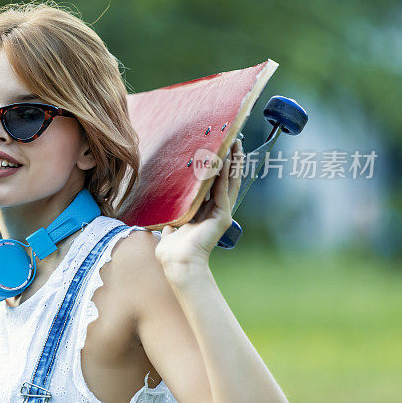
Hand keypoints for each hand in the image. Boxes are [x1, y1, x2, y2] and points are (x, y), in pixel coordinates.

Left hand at [155, 139, 243, 277]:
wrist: (178, 263)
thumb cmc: (172, 251)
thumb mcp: (170, 229)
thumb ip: (171, 223)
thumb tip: (166, 223)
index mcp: (203, 212)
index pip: (212, 185)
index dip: (215, 168)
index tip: (216, 149)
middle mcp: (214, 211)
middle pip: (225, 179)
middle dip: (229, 159)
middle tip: (232, 139)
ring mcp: (220, 213)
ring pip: (229, 182)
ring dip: (233, 162)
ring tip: (235, 142)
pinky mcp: (222, 216)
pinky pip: (224, 190)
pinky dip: (226, 173)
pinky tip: (227, 158)